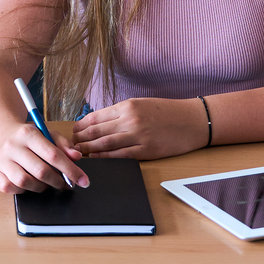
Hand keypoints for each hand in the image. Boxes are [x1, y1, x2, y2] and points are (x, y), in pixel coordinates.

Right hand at [0, 123, 85, 194]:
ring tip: (47, 183)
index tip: (83, 181)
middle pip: (41, 171)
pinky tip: (29, 184)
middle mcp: (12, 146)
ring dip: (41, 187)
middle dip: (58, 181)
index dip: (71, 170)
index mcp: (28, 133)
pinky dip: (24, 190)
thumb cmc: (26, 137)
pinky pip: (12, 188)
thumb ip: (63, 144)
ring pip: (25, 182)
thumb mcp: (46, 133)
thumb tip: (76, 156)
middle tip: (65, 184)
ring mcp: (1, 161)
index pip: (53, 155)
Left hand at [73, 96, 209, 160]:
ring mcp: (138, 136)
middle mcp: (130, 119)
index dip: (81, 126)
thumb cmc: (167, 111)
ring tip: (78, 154)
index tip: (73, 131)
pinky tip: (96, 159)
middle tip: (70, 145)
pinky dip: (105, 157)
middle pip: (97, 131)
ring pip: (105, 143)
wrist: (193, 120)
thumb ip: (121, 112)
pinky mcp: (146, 150)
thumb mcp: (141, 104)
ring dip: (89, 149)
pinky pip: (120, 155)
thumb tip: (99, 122)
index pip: (96, 116)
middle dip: (81, 139)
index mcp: (127, 106)